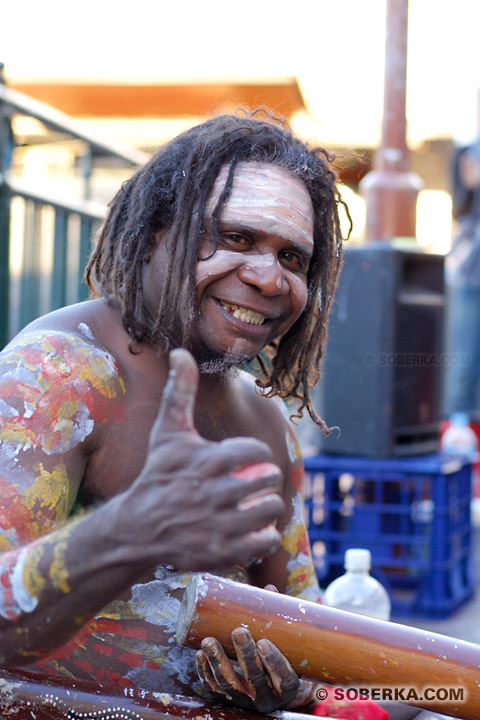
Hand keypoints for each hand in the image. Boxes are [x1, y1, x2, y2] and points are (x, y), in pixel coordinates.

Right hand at [116, 349, 284, 570]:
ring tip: (255, 504)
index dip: (256, 453)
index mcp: (207, 460)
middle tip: (254, 482)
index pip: (257, 450)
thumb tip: (180, 352)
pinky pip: (265, 541)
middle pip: (270, 479)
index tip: (245, 459)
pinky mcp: (223, 552)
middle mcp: (215, 493)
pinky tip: (251, 528)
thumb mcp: (167, 432)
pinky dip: (264, 535)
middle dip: (266, 478)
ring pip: (271, 509)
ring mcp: (219, 525)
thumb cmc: (158, 474)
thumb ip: (178, 391)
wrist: (138, 527)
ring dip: (268, 506)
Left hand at [195, 627, 298, 712]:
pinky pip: (214, 688)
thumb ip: (278, 618)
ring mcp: (246, 699)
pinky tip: (200, 654)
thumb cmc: (284, 657)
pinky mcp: (228, 698)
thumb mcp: (288, 643)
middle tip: (239, 632)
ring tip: (209, 642)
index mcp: (288, 685)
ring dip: (218, 663)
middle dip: (245, 656)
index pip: (284, 677)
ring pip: (230, 685)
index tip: (264, 642)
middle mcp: (267, 697)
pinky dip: (205, 671)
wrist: (275, 686)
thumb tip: (269, 588)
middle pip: (255, 679)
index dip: (274, 662)